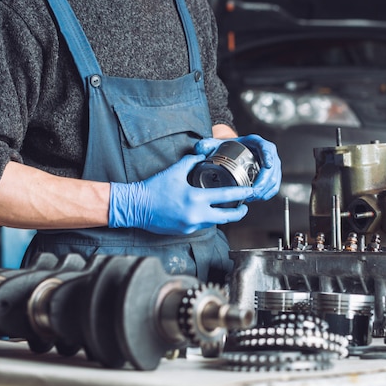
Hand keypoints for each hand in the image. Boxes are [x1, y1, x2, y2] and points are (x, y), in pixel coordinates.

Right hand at [108, 154, 253, 234]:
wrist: (136, 207)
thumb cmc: (153, 188)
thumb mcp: (174, 171)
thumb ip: (191, 161)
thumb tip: (202, 154)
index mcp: (196, 198)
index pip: (226, 197)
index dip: (241, 194)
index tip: (250, 191)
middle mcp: (196, 214)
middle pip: (226, 217)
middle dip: (239, 213)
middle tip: (245, 207)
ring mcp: (190, 225)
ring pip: (214, 222)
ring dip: (221, 215)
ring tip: (227, 208)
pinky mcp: (184, 231)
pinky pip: (201, 225)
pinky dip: (206, 218)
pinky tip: (206, 212)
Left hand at [194, 134, 280, 201]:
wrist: (231, 153)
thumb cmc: (227, 148)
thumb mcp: (217, 144)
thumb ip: (207, 144)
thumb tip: (200, 148)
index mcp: (255, 143)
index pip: (266, 147)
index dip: (268, 156)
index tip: (267, 165)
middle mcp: (266, 153)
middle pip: (273, 167)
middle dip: (265, 181)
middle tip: (254, 191)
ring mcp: (270, 165)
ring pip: (274, 178)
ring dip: (266, 189)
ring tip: (253, 197)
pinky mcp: (270, 176)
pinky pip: (273, 185)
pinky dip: (267, 193)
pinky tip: (258, 198)